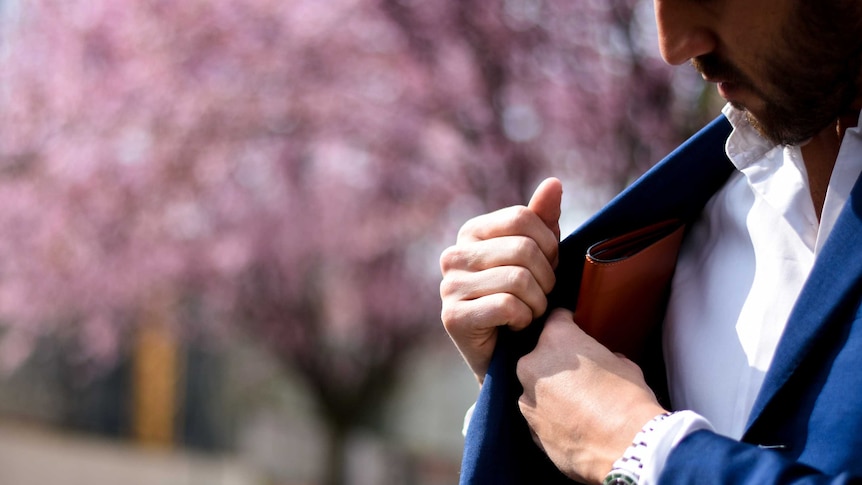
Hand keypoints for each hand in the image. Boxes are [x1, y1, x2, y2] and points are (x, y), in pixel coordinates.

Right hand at [440, 178, 561, 383]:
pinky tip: (514, 326)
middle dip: (547, 278)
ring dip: (537, 303)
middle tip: (541, 296)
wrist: (508, 356)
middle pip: (523, 248)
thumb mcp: (538, 256)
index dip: (549, 244)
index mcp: (471, 232)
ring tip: (529, 312)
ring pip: (519, 279)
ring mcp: (449, 286)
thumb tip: (554, 183)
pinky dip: (523, 320)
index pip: (523, 218)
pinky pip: (507, 306)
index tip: (548, 268)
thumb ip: (543, 220)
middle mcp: (453, 255)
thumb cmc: (525, 300)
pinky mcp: (452, 317)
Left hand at [516, 309, 666, 483]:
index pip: (556, 318)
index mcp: (556, 340)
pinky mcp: (529, 428)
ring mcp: (527, 398)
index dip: (569, 323)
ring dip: (550, 392)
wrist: (626, 447)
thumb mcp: (623, 365)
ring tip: (577, 405)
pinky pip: (539, 415)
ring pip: (535, 387)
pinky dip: (551, 417)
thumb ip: (604, 356)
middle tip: (580, 375)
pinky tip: (574, 425)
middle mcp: (533, 365)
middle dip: (556, 362)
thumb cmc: (628, 400)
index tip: (575, 329)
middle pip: (540, 355)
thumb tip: (605, 361)